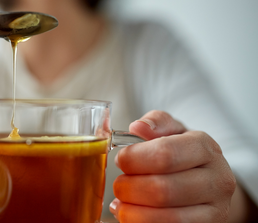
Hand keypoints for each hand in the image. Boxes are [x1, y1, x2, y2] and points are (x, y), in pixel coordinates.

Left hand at [110, 110, 235, 222]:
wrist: (208, 182)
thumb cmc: (182, 153)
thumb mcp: (172, 131)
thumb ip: (155, 123)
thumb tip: (138, 127)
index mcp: (205, 148)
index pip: (165, 155)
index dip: (134, 159)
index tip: (120, 160)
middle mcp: (217, 180)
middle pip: (163, 189)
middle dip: (129, 188)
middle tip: (119, 184)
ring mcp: (216, 210)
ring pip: (167, 218)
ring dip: (132, 212)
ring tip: (120, 203)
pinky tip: (131, 215)